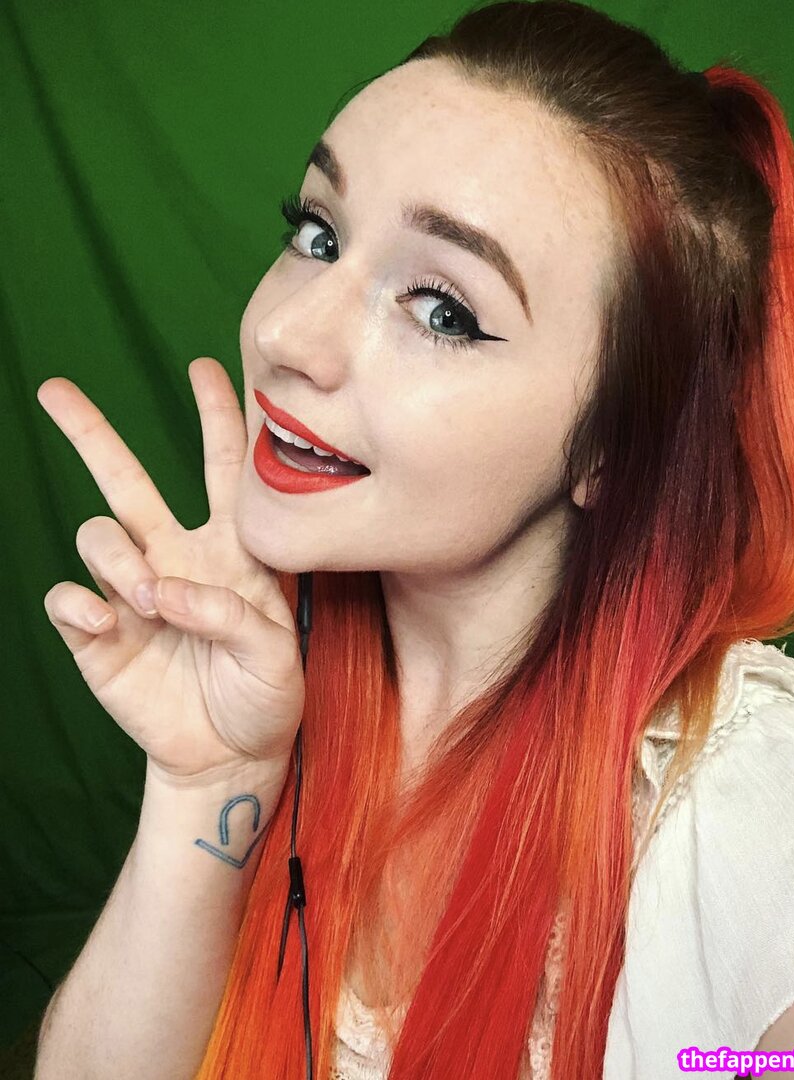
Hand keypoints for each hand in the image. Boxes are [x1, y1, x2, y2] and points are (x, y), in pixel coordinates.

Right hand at [38, 358, 303, 781]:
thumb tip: (164, 589)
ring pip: (97, 535)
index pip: (223, 470)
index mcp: (230, 550)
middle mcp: (175, 558)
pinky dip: (79, 603)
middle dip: (92, 433)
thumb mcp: (278, 656)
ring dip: (118, 557)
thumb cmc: (266, 695)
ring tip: (150, 598)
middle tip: (54, 389)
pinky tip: (106, 622)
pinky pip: (68, 599)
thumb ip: (234, 615)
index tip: (207, 367)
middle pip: (126, 479)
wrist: (229, 755)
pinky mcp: (97, 634)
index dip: (217, 418)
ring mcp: (132, 593)